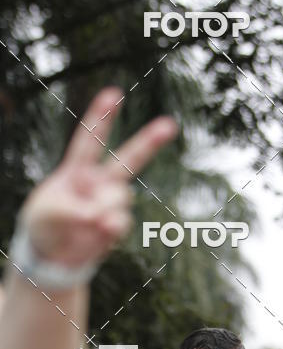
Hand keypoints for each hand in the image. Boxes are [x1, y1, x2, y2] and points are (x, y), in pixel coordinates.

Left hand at [19, 88, 176, 268]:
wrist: (54, 255)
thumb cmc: (45, 224)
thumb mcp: (46, 211)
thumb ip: (72, 209)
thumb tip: (101, 219)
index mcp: (77, 169)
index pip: (89, 139)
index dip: (101, 116)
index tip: (114, 93)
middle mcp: (99, 182)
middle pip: (128, 159)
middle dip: (150, 142)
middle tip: (170, 125)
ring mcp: (111, 204)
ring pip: (122, 197)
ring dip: (106, 208)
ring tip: (90, 221)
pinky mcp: (116, 226)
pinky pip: (122, 221)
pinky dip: (111, 227)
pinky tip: (101, 231)